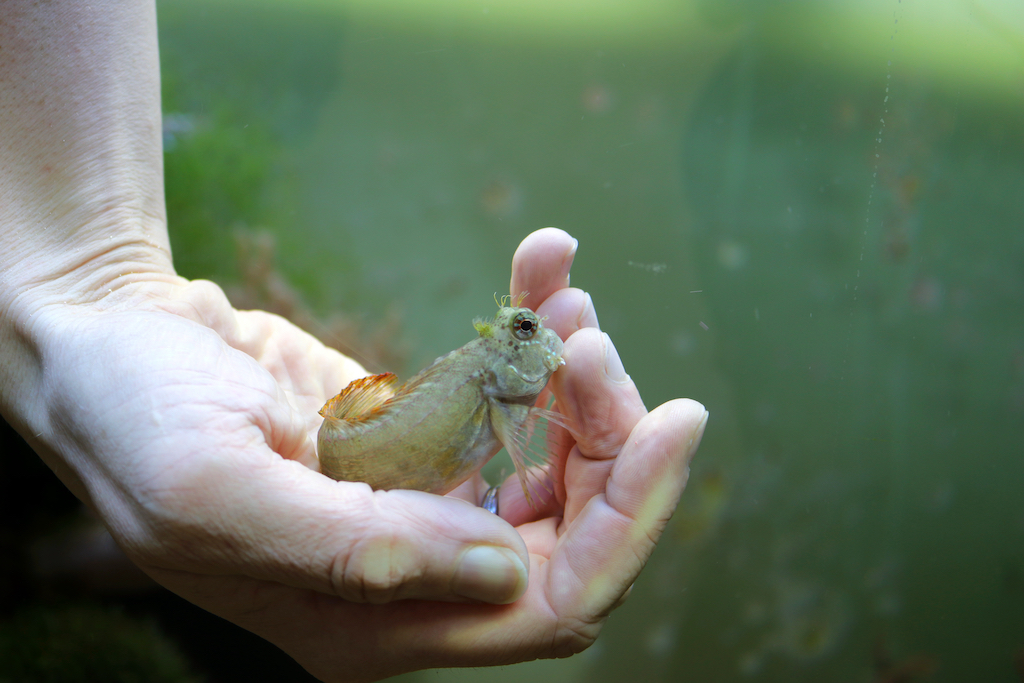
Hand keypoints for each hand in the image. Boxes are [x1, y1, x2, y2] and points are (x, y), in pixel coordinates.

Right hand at [18, 230, 704, 682]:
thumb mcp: (218, 491)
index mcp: (369, 622)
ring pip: (554, 461)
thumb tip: (507, 570)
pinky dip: (536, 335)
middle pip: (571, 529)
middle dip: (606, 437)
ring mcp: (421, 503)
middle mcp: (412, 575)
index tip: (672, 424)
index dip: (626, 523)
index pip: (550, 604)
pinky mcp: (420, 434)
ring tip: (568, 304)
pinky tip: (545, 272)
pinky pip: (508, 395)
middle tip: (591, 343)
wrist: (107, 340)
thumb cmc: (133, 420)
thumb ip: (361, 552)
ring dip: (579, 379)